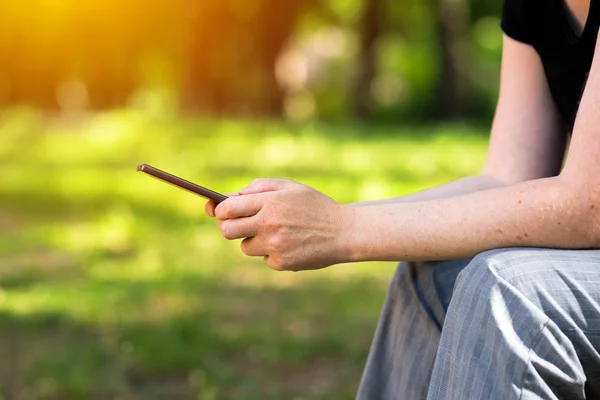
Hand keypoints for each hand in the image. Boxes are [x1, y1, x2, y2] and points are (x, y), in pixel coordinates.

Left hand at [206, 178, 353, 270]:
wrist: (344, 232)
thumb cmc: (315, 206)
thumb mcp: (290, 187)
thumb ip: (259, 187)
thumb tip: (231, 196)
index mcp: (269, 202)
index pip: (227, 208)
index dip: (219, 210)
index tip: (221, 211)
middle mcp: (269, 224)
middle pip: (226, 231)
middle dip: (228, 227)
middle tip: (240, 225)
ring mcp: (274, 246)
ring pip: (245, 246)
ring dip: (254, 240)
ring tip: (278, 233)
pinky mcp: (281, 263)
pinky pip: (264, 258)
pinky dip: (272, 252)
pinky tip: (291, 244)